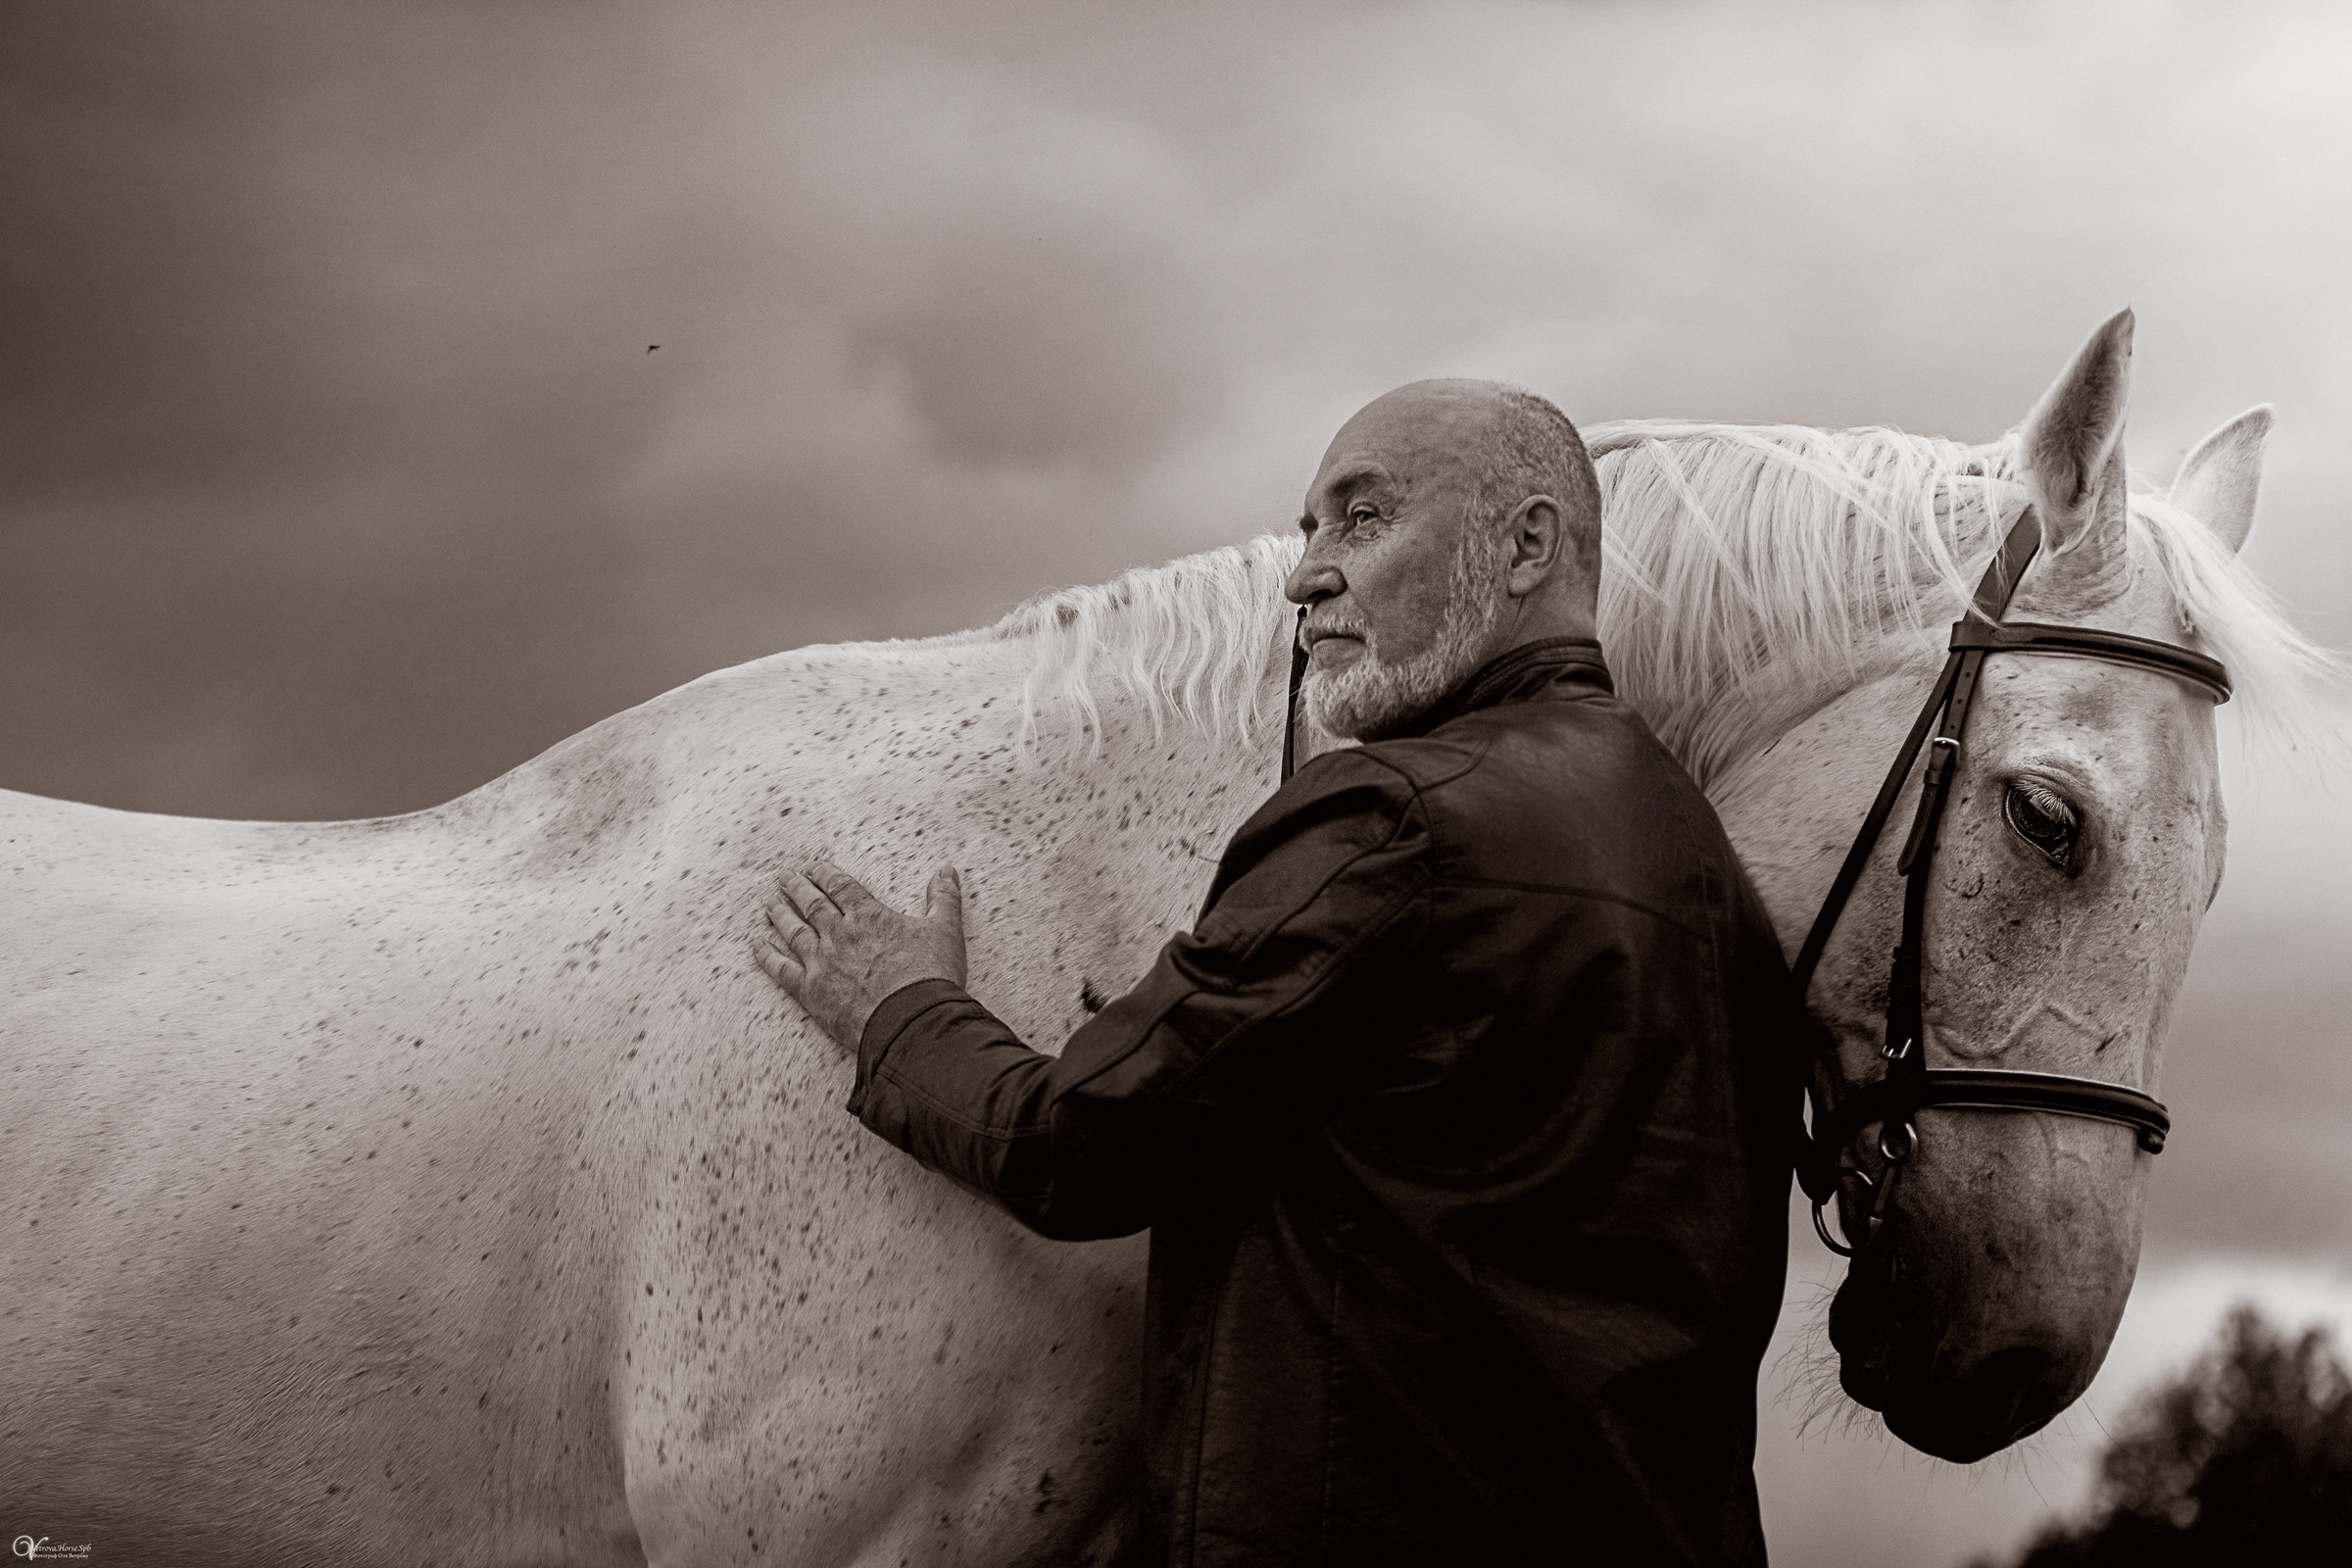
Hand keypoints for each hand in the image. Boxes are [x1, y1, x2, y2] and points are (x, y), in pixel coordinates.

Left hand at [757, 860, 967, 1050]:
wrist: (912, 1022)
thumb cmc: (931, 977)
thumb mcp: (945, 931)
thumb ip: (944, 897)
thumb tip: (947, 869)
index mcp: (869, 916)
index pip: (841, 886)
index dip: (825, 873)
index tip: (812, 865)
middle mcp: (840, 934)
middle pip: (812, 904)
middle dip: (797, 887)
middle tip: (784, 876)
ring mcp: (822, 962)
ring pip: (793, 931)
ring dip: (780, 914)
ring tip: (769, 902)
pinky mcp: (811, 992)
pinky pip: (782, 969)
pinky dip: (767, 955)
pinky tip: (756, 944)